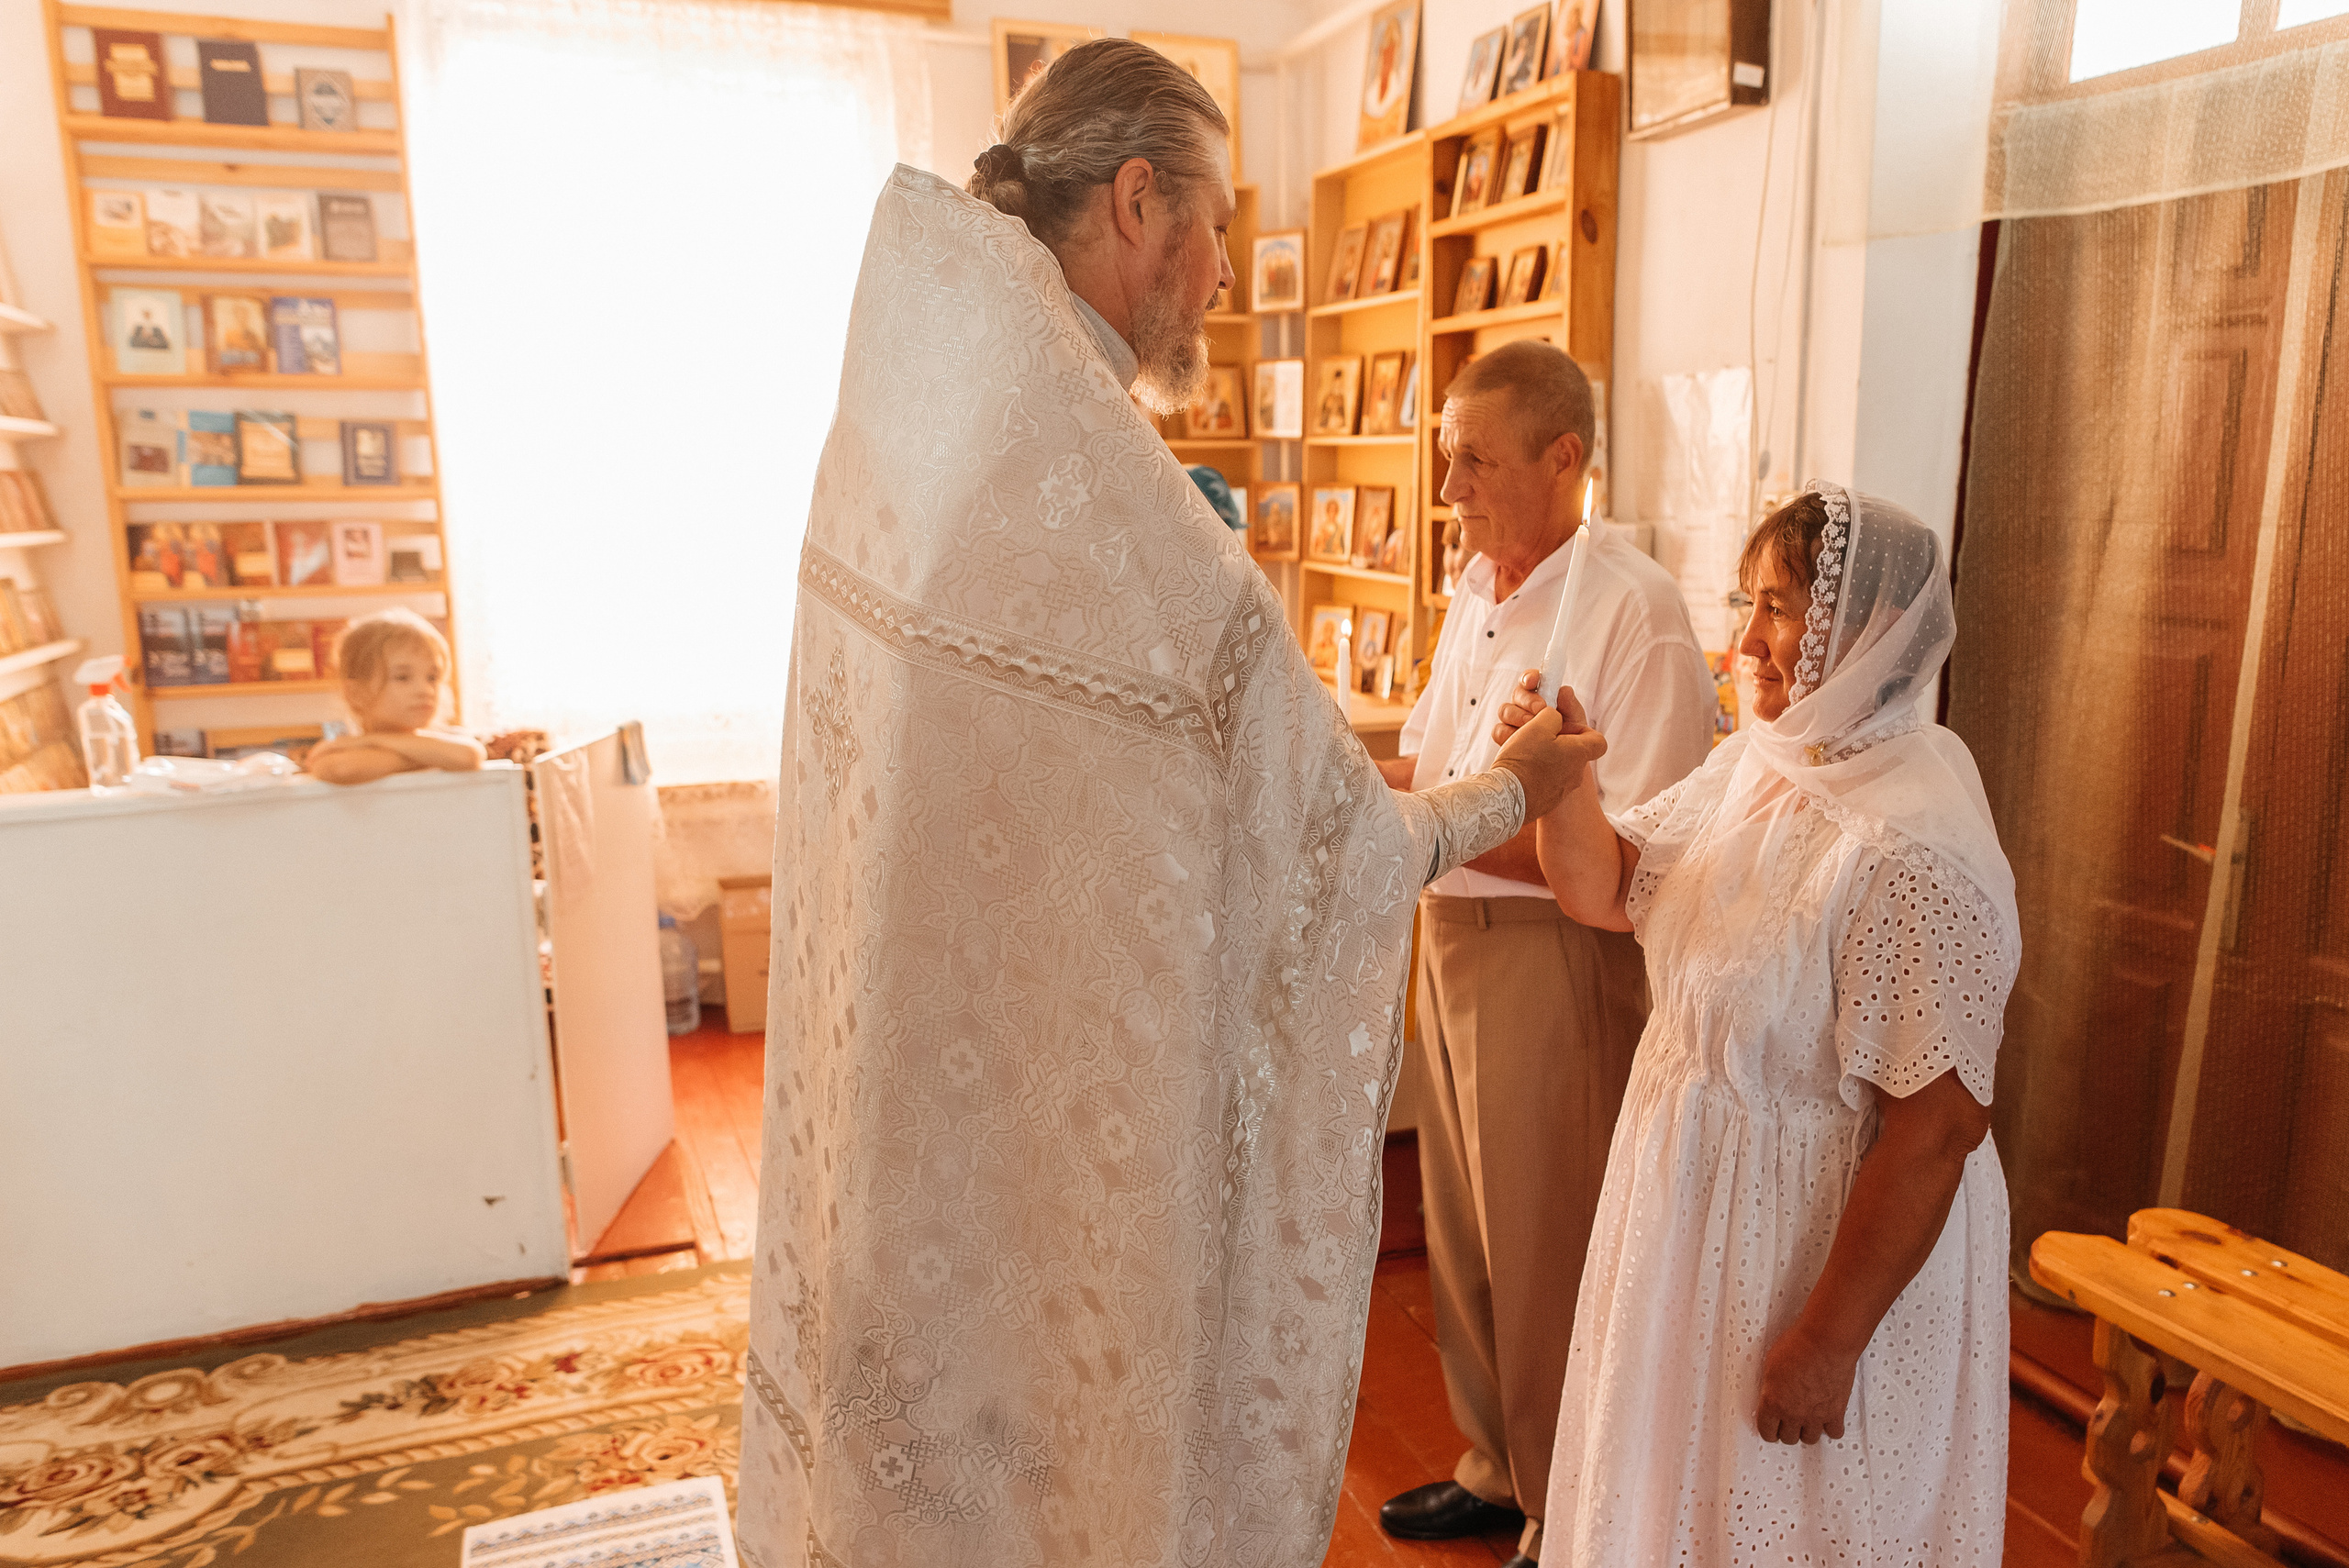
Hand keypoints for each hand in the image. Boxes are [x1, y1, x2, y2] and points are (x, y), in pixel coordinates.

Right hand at [1491, 668, 1590, 746]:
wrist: (1557, 777)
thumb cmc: (1571, 750)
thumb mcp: (1578, 727)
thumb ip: (1571, 706)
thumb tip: (1563, 691)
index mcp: (1545, 699)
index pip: (1533, 681)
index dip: (1531, 677)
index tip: (1533, 682)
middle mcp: (1528, 709)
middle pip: (1518, 693)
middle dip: (1528, 699)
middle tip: (1540, 709)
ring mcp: (1515, 725)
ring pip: (1505, 710)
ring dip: (1518, 716)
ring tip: (1532, 730)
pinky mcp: (1506, 740)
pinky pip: (1498, 730)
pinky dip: (1508, 735)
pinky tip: (1521, 743)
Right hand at [1491, 704, 1606, 818]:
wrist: (1506, 797)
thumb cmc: (1524, 759)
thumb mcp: (1538, 725)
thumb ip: (1552, 714)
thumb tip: (1555, 718)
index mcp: (1579, 752)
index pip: (1598, 740)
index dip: (1582, 730)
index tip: (1562, 727)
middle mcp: (1576, 773)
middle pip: (1574, 751)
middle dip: (1557, 741)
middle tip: (1536, 737)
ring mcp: (1563, 790)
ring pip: (1558, 765)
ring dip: (1544, 756)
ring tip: (1524, 754)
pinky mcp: (1548, 802)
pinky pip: (1546, 782)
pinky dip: (1535, 774)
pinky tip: (1520, 771)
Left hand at [1755, 1322, 1857, 1444]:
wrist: (1825, 1342)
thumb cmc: (1798, 1345)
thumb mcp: (1771, 1364)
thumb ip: (1770, 1385)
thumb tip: (1772, 1391)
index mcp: (1773, 1402)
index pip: (1766, 1431)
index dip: (1768, 1430)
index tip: (1771, 1428)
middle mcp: (1793, 1413)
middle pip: (1788, 1438)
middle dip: (1787, 1430)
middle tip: (1788, 1422)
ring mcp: (1816, 1415)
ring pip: (1810, 1439)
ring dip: (1807, 1431)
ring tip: (1807, 1421)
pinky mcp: (1836, 1412)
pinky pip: (1834, 1433)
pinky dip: (1831, 1428)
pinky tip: (1827, 1420)